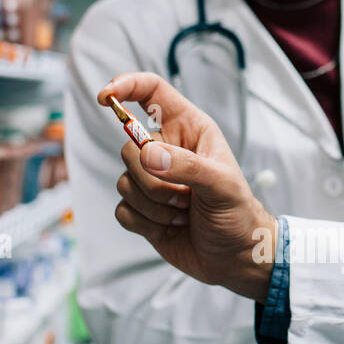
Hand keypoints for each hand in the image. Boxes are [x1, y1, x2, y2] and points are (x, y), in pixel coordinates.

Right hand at [100, 72, 277, 301]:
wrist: (236, 258)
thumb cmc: (238, 214)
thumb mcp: (222, 185)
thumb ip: (187, 166)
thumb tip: (147, 156)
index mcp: (189, 130)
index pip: (151, 92)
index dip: (126, 86)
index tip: (105, 97)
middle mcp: (166, 150)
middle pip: (129, 148)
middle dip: (154, 180)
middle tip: (187, 197)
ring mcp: (151, 181)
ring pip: (124, 182)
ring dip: (155, 206)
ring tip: (185, 213)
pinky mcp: (142, 210)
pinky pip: (122, 210)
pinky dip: (146, 224)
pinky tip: (171, 227)